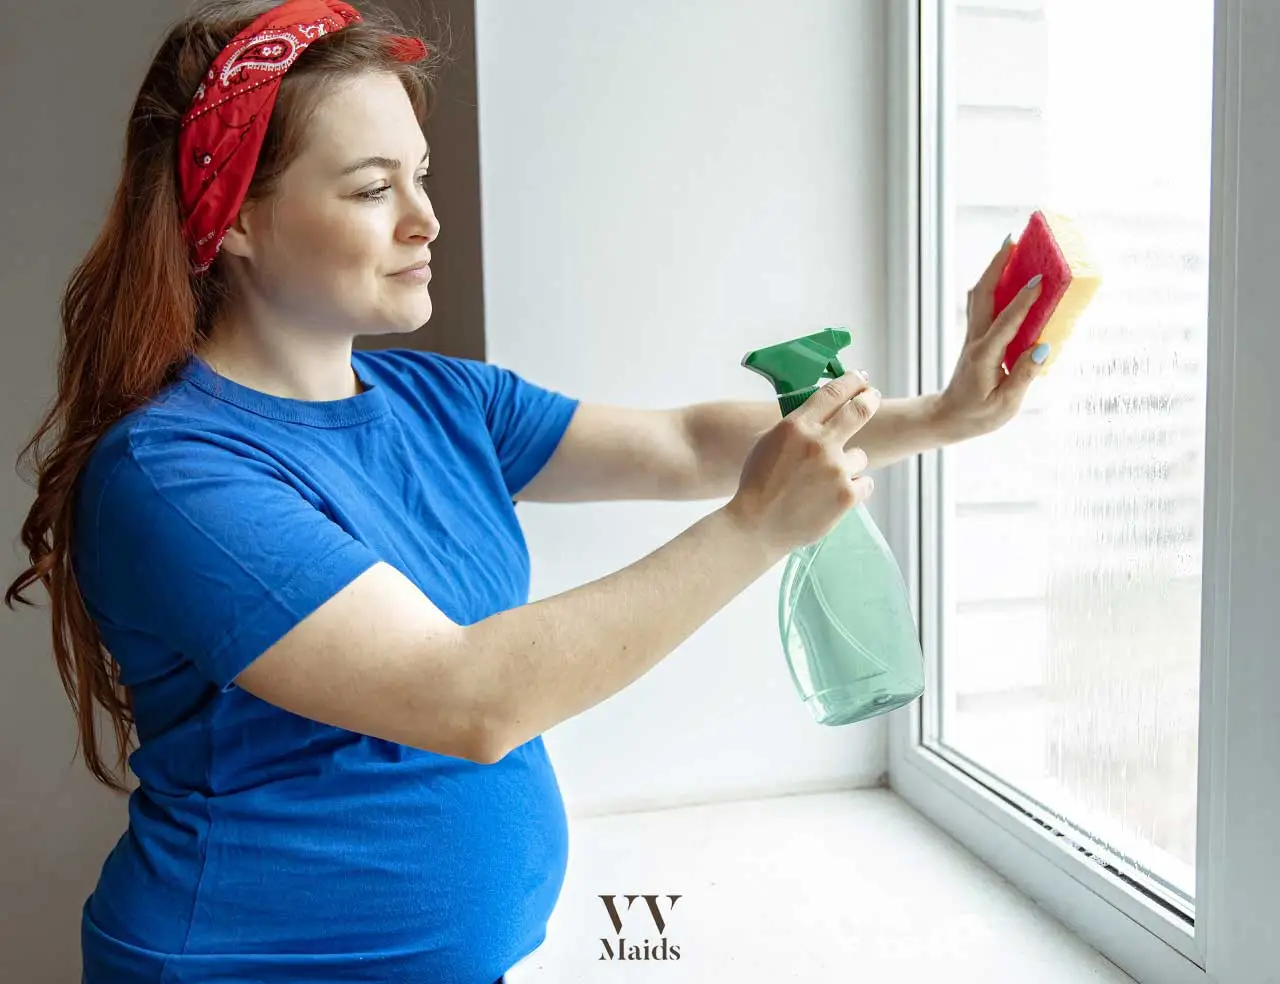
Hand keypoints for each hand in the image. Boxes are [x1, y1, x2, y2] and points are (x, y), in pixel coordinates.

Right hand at [725, 372, 879, 553]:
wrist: (756, 526)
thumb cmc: (757, 485)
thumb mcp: (767, 444)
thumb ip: (793, 427)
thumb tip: (816, 411)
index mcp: (796, 427)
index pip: (833, 392)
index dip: (851, 381)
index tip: (861, 378)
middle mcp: (819, 443)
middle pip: (859, 410)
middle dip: (869, 399)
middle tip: (872, 397)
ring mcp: (835, 470)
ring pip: (859, 456)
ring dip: (849, 465)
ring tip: (825, 482)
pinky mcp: (847, 496)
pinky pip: (864, 483)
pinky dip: (853, 489)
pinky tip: (832, 497)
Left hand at [934, 237, 1045, 441]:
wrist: (948, 419)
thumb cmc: (978, 415)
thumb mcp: (1006, 403)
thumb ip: (1024, 374)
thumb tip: (1043, 346)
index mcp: (984, 357)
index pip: (1006, 323)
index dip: (1023, 300)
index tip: (1039, 278)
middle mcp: (976, 341)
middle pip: (983, 295)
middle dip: (997, 266)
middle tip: (1013, 240)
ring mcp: (973, 337)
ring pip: (980, 296)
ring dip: (994, 270)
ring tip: (1010, 248)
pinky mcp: (975, 338)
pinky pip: (983, 304)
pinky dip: (993, 285)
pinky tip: (1006, 275)